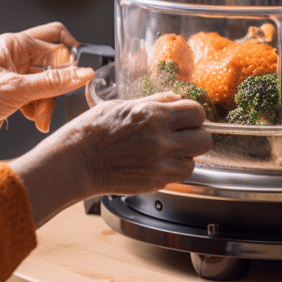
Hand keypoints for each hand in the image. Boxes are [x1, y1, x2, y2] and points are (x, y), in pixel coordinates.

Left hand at [0, 23, 94, 158]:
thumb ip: (54, 83)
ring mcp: (16, 78)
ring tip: (39, 117)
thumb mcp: (17, 90)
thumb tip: (85, 73)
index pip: (57, 44)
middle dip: (60, 83)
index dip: (69, 64)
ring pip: (49, 85)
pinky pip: (40, 99)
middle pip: (55, 64)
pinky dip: (41, 111)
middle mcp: (16, 58)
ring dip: (48, 103)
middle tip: (63, 95)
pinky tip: (34, 120)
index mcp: (15, 45)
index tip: (77, 82)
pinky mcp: (15, 97)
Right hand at [9, 93, 212, 225]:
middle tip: (182, 134)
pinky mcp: (155, 182)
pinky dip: (175, 170)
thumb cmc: (92, 131)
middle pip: (205, 138)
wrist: (76, 161)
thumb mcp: (123, 104)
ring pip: (195, 160)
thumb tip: (176, 99)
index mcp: (153, 115)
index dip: (193, 114)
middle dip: (195, 134)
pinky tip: (159, 163)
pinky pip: (180, 175)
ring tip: (168, 151)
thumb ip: (155, 102)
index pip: (197, 112)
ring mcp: (160, 164)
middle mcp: (161, 140)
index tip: (186, 117)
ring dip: (186, 155)